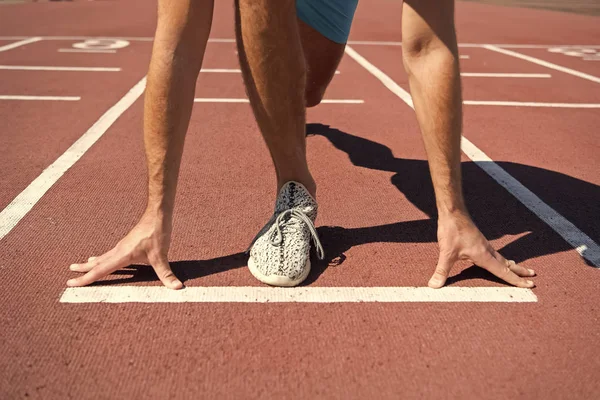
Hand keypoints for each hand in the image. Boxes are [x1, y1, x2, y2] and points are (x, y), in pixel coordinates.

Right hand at [67, 213, 182, 289]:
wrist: (157, 214)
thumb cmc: (157, 233)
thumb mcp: (162, 256)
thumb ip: (167, 274)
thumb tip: (177, 288)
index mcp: (122, 255)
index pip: (100, 270)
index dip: (85, 278)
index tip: (70, 283)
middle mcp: (119, 251)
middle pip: (97, 263)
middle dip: (83, 270)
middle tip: (69, 275)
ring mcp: (122, 246)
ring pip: (103, 257)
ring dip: (92, 263)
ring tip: (81, 265)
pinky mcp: (127, 243)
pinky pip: (111, 253)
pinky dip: (103, 258)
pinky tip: (103, 258)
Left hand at [429, 211, 535, 288]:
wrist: (452, 211)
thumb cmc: (452, 230)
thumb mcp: (446, 253)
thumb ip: (441, 271)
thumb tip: (433, 286)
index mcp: (484, 256)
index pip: (503, 272)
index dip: (516, 280)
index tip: (530, 285)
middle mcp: (487, 250)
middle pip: (507, 264)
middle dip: (520, 271)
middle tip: (533, 276)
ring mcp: (484, 244)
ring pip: (501, 257)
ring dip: (511, 264)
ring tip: (519, 268)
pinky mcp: (478, 240)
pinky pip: (494, 252)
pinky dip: (500, 258)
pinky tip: (496, 258)